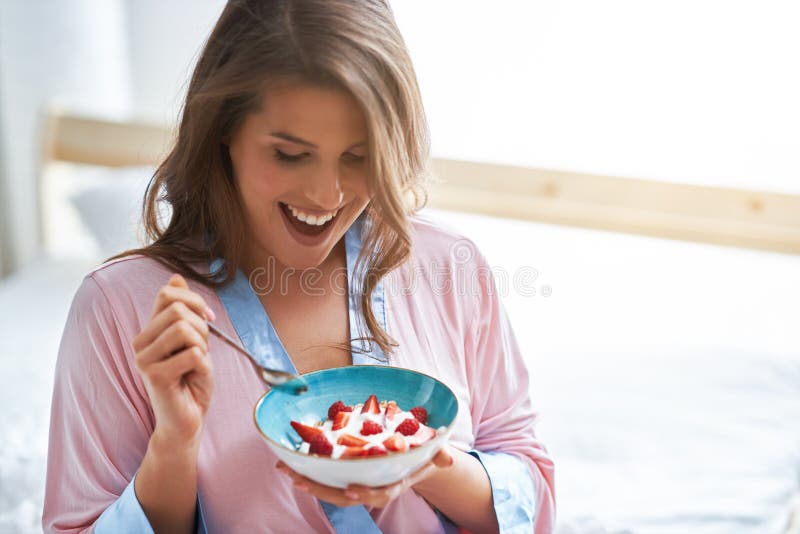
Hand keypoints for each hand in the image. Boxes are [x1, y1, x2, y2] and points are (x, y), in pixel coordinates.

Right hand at [132, 274, 213, 447]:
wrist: (187, 420)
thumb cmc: (191, 381)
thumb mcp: (194, 340)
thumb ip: (185, 312)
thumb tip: (175, 277)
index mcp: (149, 331)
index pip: (168, 294)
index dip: (195, 301)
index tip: (208, 320)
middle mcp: (140, 342)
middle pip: (178, 310)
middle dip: (202, 327)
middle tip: (202, 350)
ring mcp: (143, 358)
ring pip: (185, 329)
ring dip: (202, 346)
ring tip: (196, 364)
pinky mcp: (153, 375)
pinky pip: (193, 353)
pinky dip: (203, 364)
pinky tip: (193, 378)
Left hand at [275, 445, 453, 508]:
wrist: (411, 456)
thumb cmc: (421, 452)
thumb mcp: (433, 451)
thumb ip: (438, 453)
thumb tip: (446, 458)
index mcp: (392, 482)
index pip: (379, 494)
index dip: (365, 494)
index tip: (351, 490)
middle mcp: (371, 485)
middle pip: (344, 495)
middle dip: (321, 489)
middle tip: (299, 479)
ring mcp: (356, 480)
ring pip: (329, 488)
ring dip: (307, 480)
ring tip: (286, 470)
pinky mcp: (344, 473)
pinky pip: (324, 476)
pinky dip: (306, 470)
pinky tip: (288, 462)